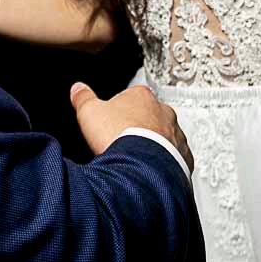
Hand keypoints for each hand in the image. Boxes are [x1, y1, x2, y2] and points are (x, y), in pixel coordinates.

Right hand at [70, 82, 191, 171]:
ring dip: (152, 146)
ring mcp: (176, 134)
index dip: (118, 111)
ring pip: (164, 137)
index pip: (131, 97)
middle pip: (149, 117)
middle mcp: (164, 112)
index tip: (110, 123)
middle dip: (138, 128)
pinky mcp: (183, 157)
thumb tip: (77, 89)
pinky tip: (148, 172)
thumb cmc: (117, 136)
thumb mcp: (89, 112)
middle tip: (121, 142)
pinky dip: (163, 165)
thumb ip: (83, 98)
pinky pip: (174, 159)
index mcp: (141, 96)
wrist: (139, 167)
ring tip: (134, 160)